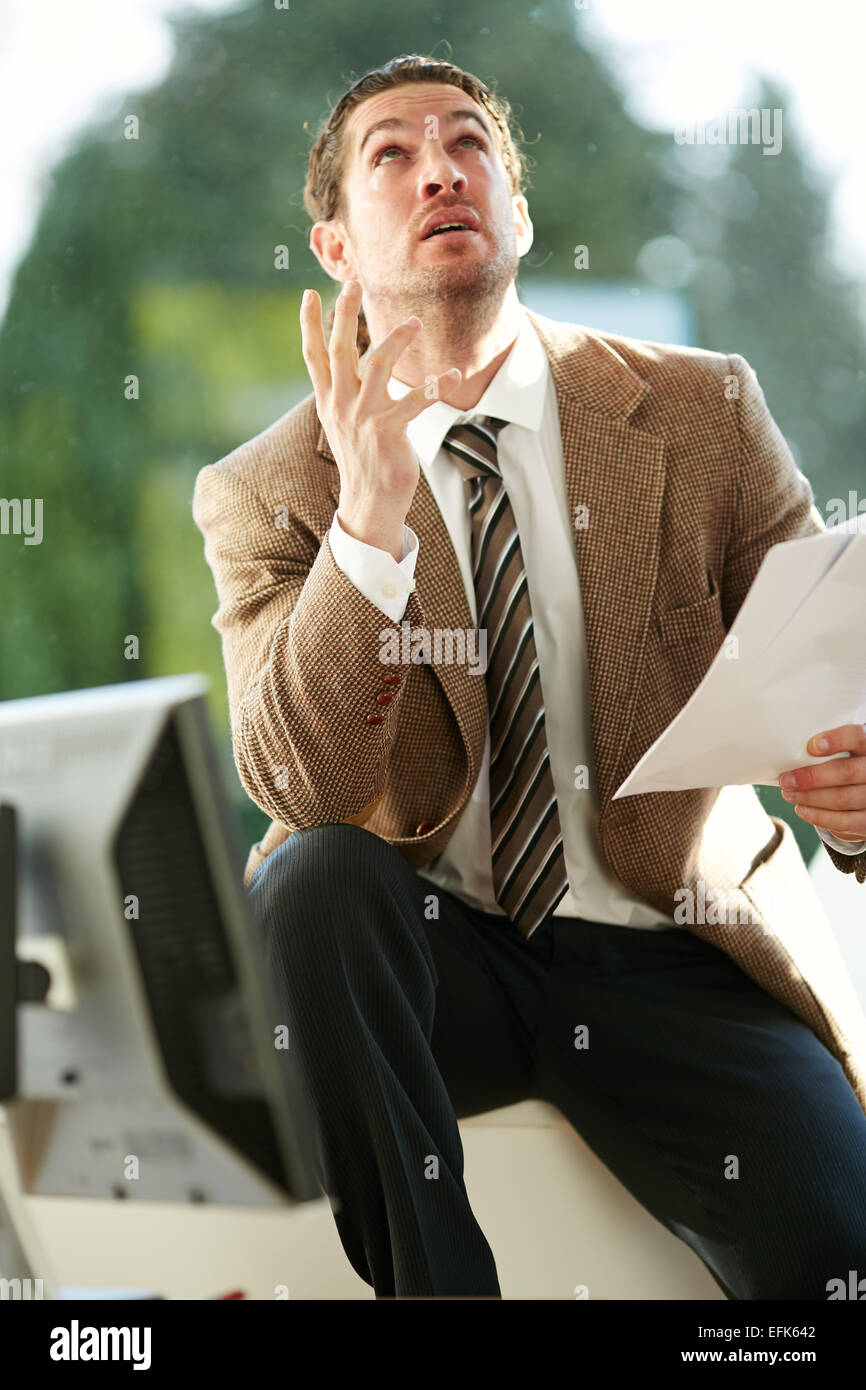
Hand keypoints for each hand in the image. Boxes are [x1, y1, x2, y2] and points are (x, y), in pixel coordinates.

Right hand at [300, 280, 460, 560]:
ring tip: (415, 322)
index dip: (309, 324)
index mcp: (329, 402)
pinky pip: (414, 401)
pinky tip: (453, 374)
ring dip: (396, 340)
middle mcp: (341, 406)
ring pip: (377, 367)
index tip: (307, 293)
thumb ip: (345, 394)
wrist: (369, 503)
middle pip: (340, 351)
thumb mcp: (344, 424)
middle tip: (353, 282)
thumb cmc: (364, 460)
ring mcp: (363, 419)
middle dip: (345, 314)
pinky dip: (436, 386)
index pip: (313, 356)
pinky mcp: (387, 432)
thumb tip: (352, 366)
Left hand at [779, 724, 865, 841]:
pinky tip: (801, 809)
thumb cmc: (845, 766)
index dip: (837, 740)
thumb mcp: (843, 753)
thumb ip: (827, 750)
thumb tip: (792, 753)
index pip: (858, 737)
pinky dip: (818, 816)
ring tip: (789, 794)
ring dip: (810, 797)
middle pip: (847, 772)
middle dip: (812, 777)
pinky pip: (844, 821)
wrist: (863, 793)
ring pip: (842, 798)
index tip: (811, 746)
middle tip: (787, 780)